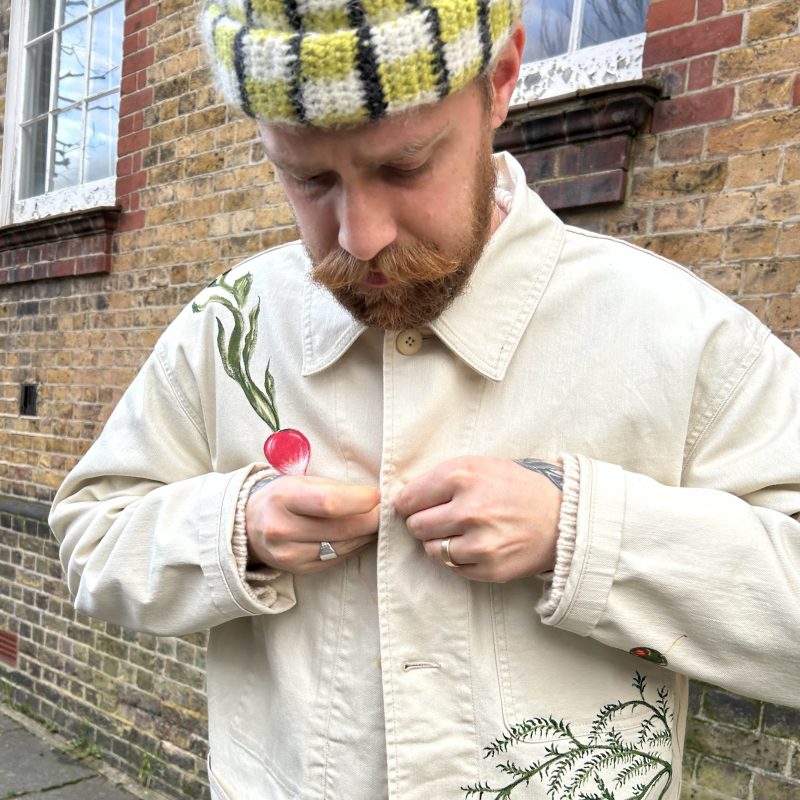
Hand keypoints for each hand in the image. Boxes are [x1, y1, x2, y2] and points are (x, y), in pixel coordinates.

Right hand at [245, 476, 379, 573]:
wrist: (249, 525)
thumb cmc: (283, 496)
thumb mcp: (301, 482)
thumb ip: (334, 489)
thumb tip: (374, 498)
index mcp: (283, 498)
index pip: (329, 503)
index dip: (359, 500)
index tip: (378, 495)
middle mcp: (282, 529)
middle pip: (341, 529)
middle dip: (371, 520)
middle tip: (386, 511)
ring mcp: (289, 555)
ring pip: (342, 547)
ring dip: (366, 535)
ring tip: (375, 522)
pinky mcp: (298, 570)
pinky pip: (336, 559)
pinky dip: (353, 547)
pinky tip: (360, 537)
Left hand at [395, 457, 561, 582]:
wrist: (561, 519)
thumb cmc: (514, 488)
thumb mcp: (480, 465)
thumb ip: (441, 476)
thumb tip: (402, 496)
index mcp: (462, 476)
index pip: (407, 499)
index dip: (409, 503)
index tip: (418, 504)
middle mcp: (469, 509)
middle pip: (415, 525)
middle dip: (423, 522)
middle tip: (441, 518)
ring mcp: (479, 542)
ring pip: (430, 549)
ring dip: (439, 542)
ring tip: (460, 531)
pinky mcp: (488, 568)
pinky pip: (451, 566)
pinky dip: (458, 558)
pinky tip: (476, 544)